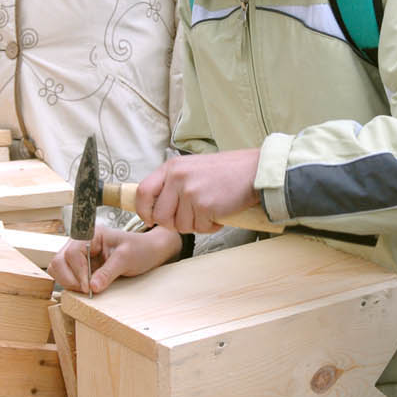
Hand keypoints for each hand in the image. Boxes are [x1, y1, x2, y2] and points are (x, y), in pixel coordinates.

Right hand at [47, 226, 181, 293]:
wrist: (149, 252)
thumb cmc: (140, 249)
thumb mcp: (127, 258)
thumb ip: (109, 272)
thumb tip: (92, 287)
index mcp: (90, 234)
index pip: (72, 253)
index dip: (78, 272)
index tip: (88, 287)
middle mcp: (80, 242)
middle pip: (59, 261)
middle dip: (70, 279)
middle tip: (86, 291)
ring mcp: (78, 254)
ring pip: (58, 269)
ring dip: (68, 282)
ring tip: (87, 290)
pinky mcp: (79, 265)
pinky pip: (65, 275)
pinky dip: (71, 284)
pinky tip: (85, 288)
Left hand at [134, 149, 259, 233]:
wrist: (255, 172)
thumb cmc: (227, 172)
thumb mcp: (192, 168)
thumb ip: (173, 183)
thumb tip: (156, 207)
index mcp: (172, 167)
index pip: (142, 192)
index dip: (144, 210)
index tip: (151, 219)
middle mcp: (177, 178)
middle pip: (160, 216)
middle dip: (174, 224)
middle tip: (192, 218)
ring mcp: (190, 192)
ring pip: (180, 226)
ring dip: (196, 225)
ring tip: (210, 211)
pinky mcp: (204, 205)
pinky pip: (199, 228)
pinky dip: (211, 226)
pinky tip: (220, 213)